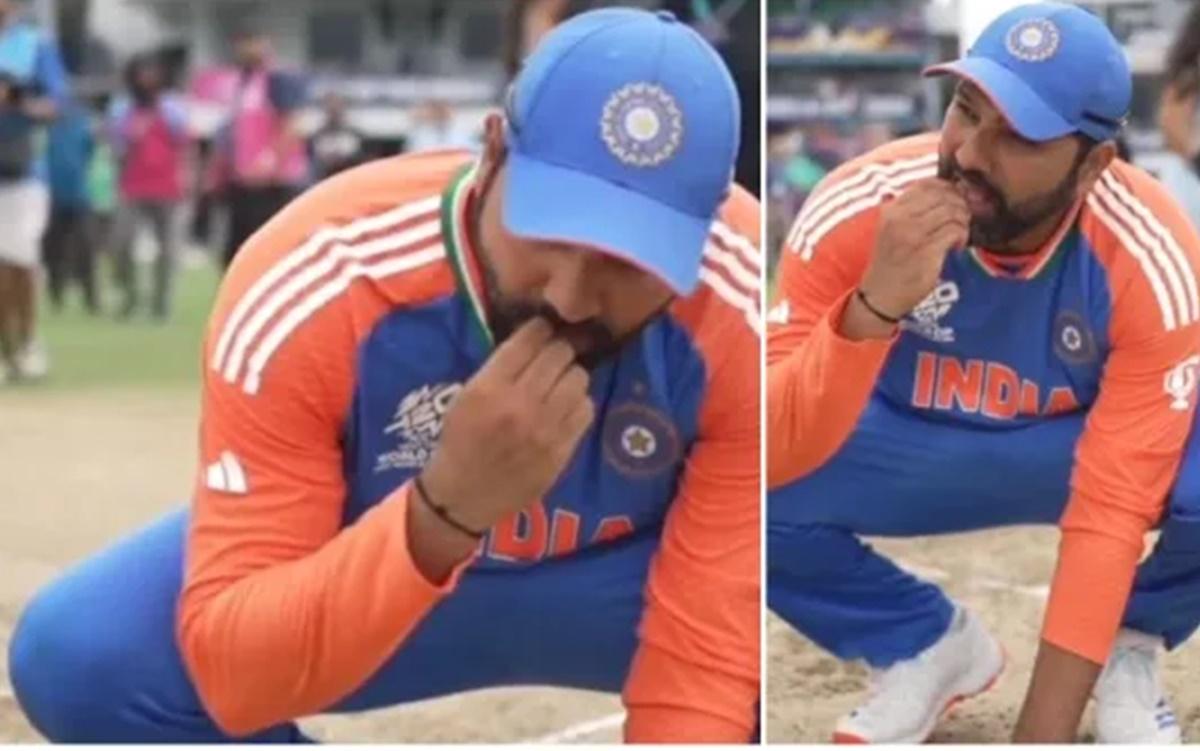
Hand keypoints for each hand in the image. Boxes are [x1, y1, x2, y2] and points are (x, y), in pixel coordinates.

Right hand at [418, 318, 594, 532]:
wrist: (464, 496)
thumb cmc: (460, 441)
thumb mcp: (466, 396)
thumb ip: (499, 368)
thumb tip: (536, 338)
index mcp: (488, 387)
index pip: (529, 339)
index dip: (540, 328)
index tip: (542, 330)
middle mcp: (519, 404)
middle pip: (560, 353)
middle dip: (558, 351)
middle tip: (553, 358)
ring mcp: (544, 428)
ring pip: (578, 378)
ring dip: (570, 376)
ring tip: (559, 385)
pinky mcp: (561, 449)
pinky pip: (586, 410)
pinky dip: (578, 404)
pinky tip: (564, 410)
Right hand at [857, 178, 968, 319]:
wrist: (880, 295)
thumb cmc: (889, 263)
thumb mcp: (889, 230)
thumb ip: (905, 209)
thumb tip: (934, 190)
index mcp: (891, 210)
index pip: (926, 185)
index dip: (947, 188)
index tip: (954, 198)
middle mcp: (900, 219)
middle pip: (943, 196)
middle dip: (959, 204)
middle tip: (962, 217)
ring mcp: (913, 235)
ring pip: (952, 212)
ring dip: (963, 221)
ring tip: (959, 233)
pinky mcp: (926, 251)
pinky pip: (955, 231)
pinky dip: (962, 236)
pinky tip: (956, 246)